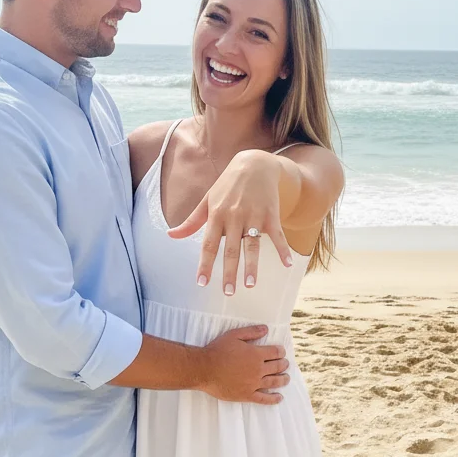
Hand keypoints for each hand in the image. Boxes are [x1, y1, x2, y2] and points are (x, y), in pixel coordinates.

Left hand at [169, 150, 292, 293]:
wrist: (254, 164)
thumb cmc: (227, 185)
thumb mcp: (207, 201)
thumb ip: (191, 222)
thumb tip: (170, 235)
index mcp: (217, 215)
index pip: (209, 244)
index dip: (205, 264)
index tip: (202, 282)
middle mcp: (234, 217)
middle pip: (231, 249)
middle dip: (229, 272)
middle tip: (228, 292)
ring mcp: (254, 216)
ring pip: (252, 245)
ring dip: (251, 265)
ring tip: (250, 285)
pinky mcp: (271, 214)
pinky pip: (278, 235)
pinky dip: (283, 249)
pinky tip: (287, 264)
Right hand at [199, 326, 289, 404]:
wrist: (204, 369)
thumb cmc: (217, 350)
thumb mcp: (234, 335)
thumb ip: (251, 332)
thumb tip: (266, 329)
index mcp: (256, 354)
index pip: (275, 352)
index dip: (281, 351)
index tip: (281, 352)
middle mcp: (258, 369)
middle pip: (277, 367)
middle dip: (283, 364)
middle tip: (285, 364)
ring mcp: (253, 384)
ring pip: (274, 382)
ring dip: (283, 380)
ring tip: (287, 378)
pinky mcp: (247, 395)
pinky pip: (264, 399)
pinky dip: (273, 399)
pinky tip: (279, 398)